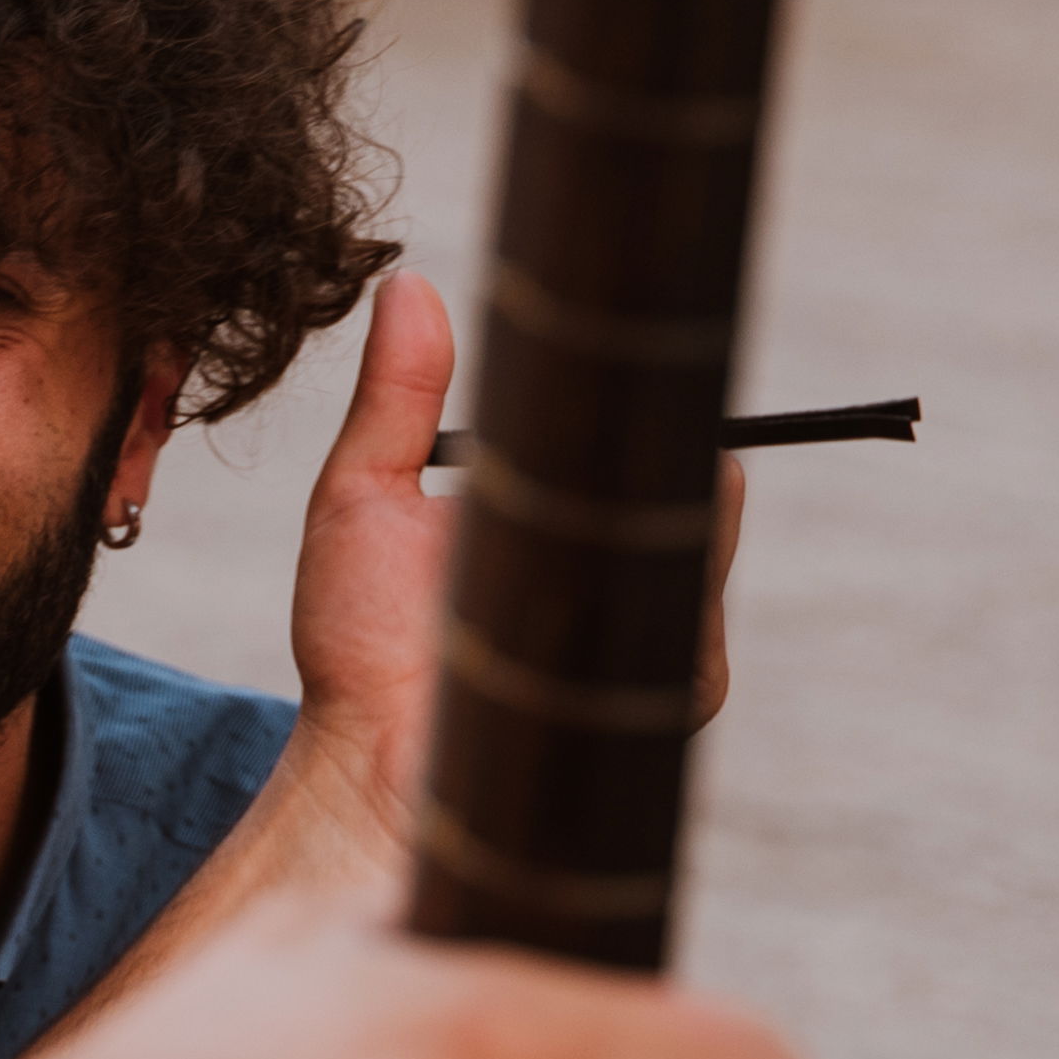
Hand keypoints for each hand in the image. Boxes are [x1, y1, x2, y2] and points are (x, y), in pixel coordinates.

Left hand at [242, 271, 742, 873]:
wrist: (366, 775)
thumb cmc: (358, 645)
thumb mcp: (364, 497)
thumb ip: (395, 397)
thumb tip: (406, 282)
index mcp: (563, 518)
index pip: (640, 444)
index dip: (660, 405)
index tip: (659, 352)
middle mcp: (620, 578)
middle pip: (695, 500)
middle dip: (688, 463)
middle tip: (671, 423)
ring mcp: (650, 643)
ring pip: (700, 569)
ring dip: (678, 536)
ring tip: (647, 496)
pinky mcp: (657, 711)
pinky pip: (692, 653)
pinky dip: (670, 620)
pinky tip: (628, 598)